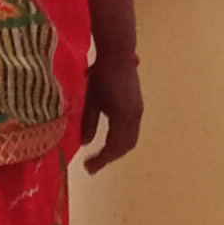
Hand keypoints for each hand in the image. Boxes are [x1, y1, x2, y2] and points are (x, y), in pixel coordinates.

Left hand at [81, 51, 143, 173]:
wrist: (118, 57)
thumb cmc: (101, 77)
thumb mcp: (91, 101)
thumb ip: (89, 123)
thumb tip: (85, 144)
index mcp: (122, 117)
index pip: (113, 146)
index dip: (101, 159)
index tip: (88, 168)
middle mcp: (134, 118)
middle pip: (125, 146)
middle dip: (109, 158)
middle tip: (92, 165)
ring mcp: (138, 113)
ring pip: (131, 140)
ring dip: (117, 151)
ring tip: (101, 155)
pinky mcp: (137, 109)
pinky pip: (132, 132)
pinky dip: (121, 141)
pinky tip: (109, 141)